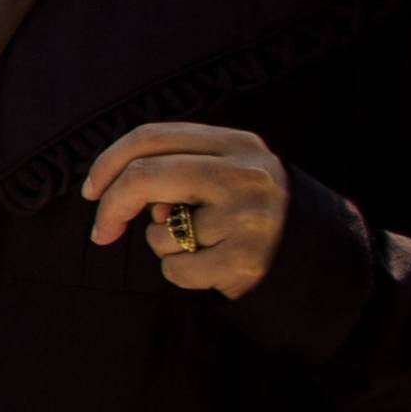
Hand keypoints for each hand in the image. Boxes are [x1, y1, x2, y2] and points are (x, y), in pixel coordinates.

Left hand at [81, 122, 290, 299]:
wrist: (320, 260)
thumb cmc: (252, 214)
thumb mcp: (226, 175)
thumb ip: (178, 171)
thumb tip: (124, 197)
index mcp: (238, 143)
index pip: (152, 137)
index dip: (108, 163)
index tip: (90, 191)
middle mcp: (247, 174)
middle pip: (144, 177)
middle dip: (111, 207)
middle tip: (101, 232)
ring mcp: (250, 217)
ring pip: (159, 232)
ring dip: (162, 246)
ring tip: (202, 246)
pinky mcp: (248, 261)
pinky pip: (176, 269)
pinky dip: (180, 274)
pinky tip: (213, 268)